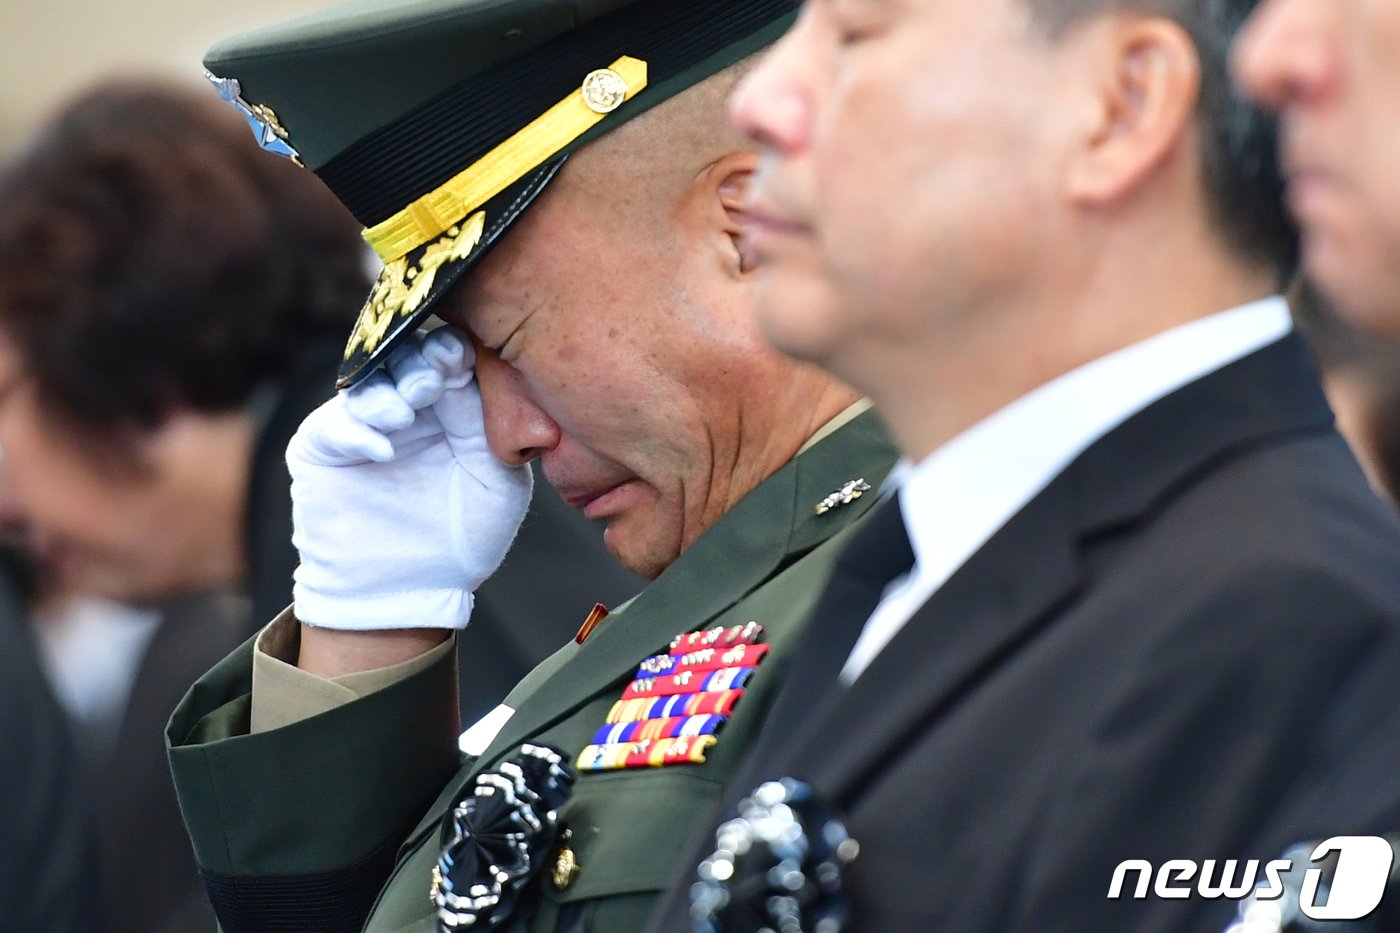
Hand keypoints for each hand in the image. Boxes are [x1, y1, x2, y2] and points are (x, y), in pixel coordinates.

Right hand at [287, 327, 531, 629]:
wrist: (412, 591)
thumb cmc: (464, 537)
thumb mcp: (496, 480)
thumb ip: (483, 426)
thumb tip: (461, 372)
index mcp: (452, 405)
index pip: (448, 358)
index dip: (452, 351)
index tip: (461, 357)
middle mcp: (406, 405)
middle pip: (403, 358)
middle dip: (418, 364)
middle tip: (431, 382)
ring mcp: (362, 424)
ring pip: (366, 384)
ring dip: (387, 393)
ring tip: (404, 416)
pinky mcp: (323, 449)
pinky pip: (331, 425)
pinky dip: (356, 431)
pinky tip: (383, 450)